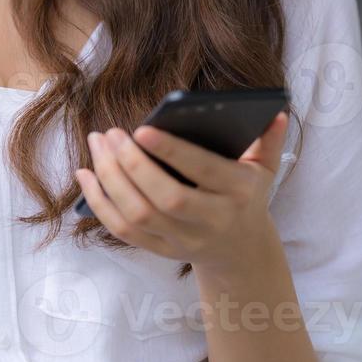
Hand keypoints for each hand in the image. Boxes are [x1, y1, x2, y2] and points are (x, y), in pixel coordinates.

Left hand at [73, 112, 289, 277]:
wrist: (241, 250)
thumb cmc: (246, 195)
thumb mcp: (264, 169)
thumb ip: (269, 139)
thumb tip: (276, 110)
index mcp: (238, 193)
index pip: (202, 172)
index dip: (172, 152)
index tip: (142, 128)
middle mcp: (212, 220)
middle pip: (165, 198)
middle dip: (131, 164)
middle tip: (110, 132)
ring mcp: (184, 240)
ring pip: (138, 214)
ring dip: (110, 178)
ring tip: (97, 143)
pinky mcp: (161, 250)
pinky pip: (122, 230)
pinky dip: (99, 203)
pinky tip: (86, 173)